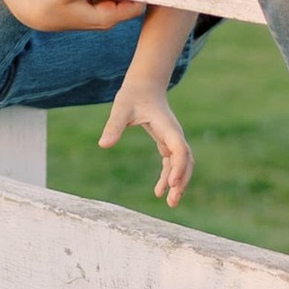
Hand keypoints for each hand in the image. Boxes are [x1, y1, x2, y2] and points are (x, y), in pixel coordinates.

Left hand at [99, 73, 192, 207]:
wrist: (143, 86)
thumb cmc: (133, 95)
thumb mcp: (121, 108)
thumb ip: (114, 126)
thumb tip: (103, 145)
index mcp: (167, 127)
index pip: (179, 149)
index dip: (178, 167)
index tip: (171, 183)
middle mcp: (174, 135)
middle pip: (186, 161)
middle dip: (182, 181)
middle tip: (171, 202)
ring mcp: (172, 140)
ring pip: (182, 165)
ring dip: (178, 183)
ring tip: (169, 203)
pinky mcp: (166, 143)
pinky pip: (172, 163)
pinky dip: (168, 177)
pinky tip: (159, 191)